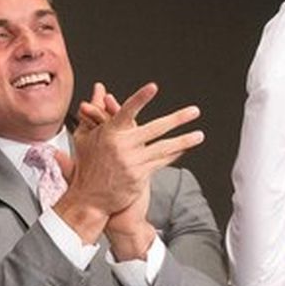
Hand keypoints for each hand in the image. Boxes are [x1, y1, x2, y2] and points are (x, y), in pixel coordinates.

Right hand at [53, 83, 202, 246]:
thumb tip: (99, 88)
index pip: (126, 111)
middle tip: (194, 111)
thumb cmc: (86, 164)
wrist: (89, 198)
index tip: (153, 87)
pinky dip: (173, 155)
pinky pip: (161, 162)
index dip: (140, 98)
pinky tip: (183, 150)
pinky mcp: (139, 176)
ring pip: (163, 147)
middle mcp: (121, 146)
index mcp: (108, 133)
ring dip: (184, 141)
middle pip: (155, 128)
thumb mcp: (86, 134)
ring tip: (199, 135)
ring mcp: (132, 162)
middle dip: (178, 119)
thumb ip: (95, 109)